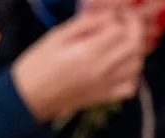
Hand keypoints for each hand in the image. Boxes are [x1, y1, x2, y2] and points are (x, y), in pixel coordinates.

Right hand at [12, 8, 147, 122]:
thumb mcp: (57, 35)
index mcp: (88, 52)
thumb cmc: (37, 64)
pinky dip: (132, 74)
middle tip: (124, 22)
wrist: (28, 98)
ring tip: (122, 42)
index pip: (120, 29)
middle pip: (134, 46)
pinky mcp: (103, 97)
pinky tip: (121, 66)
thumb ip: (86, 23)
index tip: (115, 13)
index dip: (121, 17)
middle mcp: (101, 70)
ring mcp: (105, 86)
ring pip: (136, 64)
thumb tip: (108, 16)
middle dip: (134, 29)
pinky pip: (130, 87)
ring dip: (134, 49)